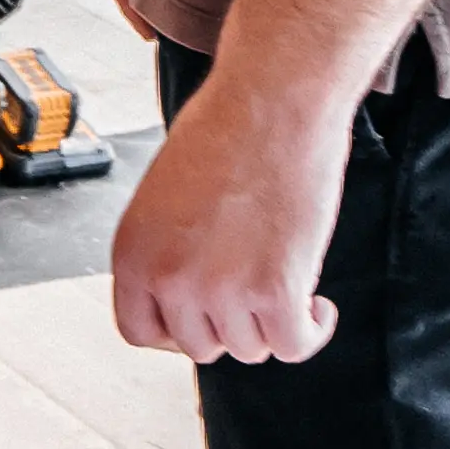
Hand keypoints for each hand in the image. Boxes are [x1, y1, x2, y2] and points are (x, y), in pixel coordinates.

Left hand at [110, 66, 345, 366]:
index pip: (140, 331)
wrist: (273, 101)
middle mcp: (171, 279)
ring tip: (284, 276)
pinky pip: (293, 346)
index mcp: (133, 253)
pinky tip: (316, 302)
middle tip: (251, 286)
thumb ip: (167, 251)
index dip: (176, 328)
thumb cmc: (224, 131)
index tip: (203, 315)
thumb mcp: (164, 197)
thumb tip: (188, 296)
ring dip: (270, 320)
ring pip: (249, 347)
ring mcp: (222, 291)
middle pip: (200, 345)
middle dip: (229, 321)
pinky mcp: (276, 292)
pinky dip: (310, 330)